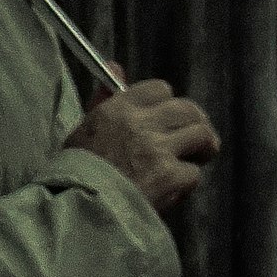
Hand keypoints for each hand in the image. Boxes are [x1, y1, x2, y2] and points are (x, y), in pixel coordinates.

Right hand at [69, 78, 220, 211]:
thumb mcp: (84, 129)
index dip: (168, 104)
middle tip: (193, 141)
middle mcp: (140, 124)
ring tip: (194, 160)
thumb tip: (115, 65)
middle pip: (188, 110)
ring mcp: (157, 149)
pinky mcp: (169, 175)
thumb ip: (104, 98)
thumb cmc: (75, 172)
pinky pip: (193, 173)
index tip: (166, 120)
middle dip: (195, 124)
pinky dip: (185, 184)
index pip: (160, 89)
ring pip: (201, 135)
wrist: (74, 210)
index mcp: (118, 109)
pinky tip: (171, 191)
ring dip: (202, 150)